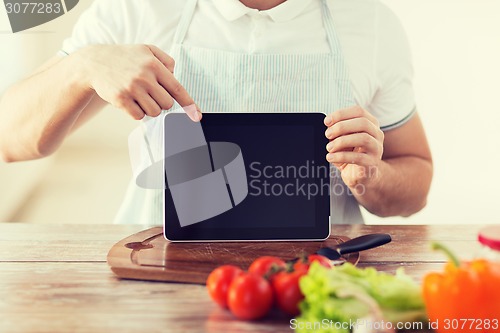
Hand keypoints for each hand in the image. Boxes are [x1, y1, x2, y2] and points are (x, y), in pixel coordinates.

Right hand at [76, 44, 200, 120]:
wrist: (94, 63)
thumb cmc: (124, 57)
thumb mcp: (147, 50)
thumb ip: (166, 61)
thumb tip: (175, 77)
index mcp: (154, 65)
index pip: (178, 89)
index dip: (189, 104)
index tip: (196, 116)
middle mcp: (145, 77)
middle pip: (167, 104)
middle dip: (161, 102)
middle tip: (150, 93)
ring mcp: (132, 89)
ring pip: (154, 112)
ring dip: (149, 108)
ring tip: (139, 96)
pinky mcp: (121, 99)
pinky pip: (139, 116)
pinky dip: (137, 112)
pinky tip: (130, 101)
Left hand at [324, 106, 383, 188]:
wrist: (362, 175)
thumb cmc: (351, 153)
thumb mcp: (343, 139)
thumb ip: (338, 131)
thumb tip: (328, 127)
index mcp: (370, 124)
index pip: (358, 111)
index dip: (341, 114)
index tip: (326, 121)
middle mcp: (377, 134)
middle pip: (362, 122)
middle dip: (341, 126)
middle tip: (327, 134)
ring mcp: (377, 149)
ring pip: (363, 138)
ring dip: (342, 141)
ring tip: (329, 147)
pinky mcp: (372, 163)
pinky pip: (358, 158)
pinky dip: (341, 156)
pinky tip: (330, 157)